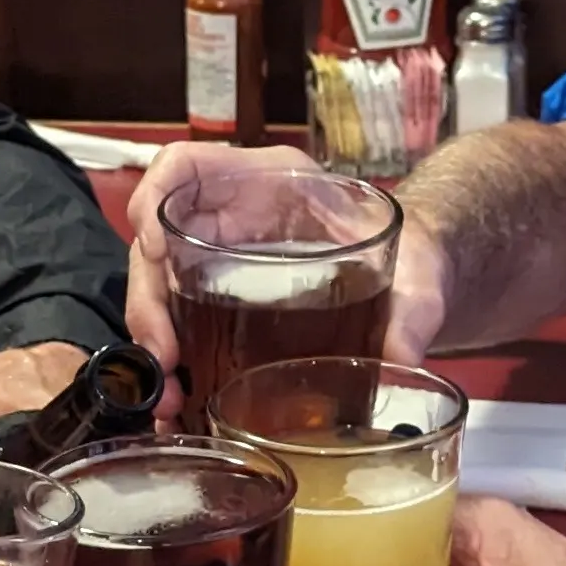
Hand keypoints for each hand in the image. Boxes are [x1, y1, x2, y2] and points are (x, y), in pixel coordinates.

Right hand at [124, 139, 451, 367]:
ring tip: (170, 395)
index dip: (156, 195)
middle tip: (163, 355)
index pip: (189, 165)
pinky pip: (181, 322)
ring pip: (160, 288)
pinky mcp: (224, 302)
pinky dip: (173, 361)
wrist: (417, 284)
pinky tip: (180, 400)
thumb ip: (414, 308)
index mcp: (275, 182)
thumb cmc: (411, 256)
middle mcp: (236, 217)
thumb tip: (403, 350)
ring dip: (153, 340)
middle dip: (148, 299)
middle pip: (159, 241)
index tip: (155, 245)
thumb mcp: (417, 273)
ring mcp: (224, 259)